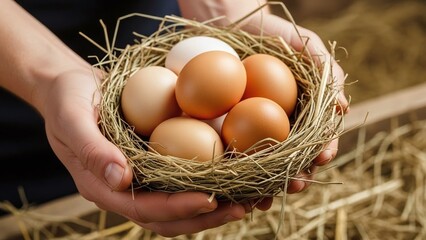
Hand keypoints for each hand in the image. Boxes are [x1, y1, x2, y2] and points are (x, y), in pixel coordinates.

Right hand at [39, 69, 271, 236]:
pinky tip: (237, 172)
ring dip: (216, 203)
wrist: (70, 86)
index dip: (178, 208)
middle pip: (170, 215)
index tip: (210, 199)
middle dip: (207, 215)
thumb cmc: (67, 98)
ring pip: (182, 202)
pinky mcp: (155, 161)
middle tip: (244, 206)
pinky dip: (211, 179)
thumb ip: (92, 149)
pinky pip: (184, 176)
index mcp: (104, 187)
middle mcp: (127, 188)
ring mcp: (142, 177)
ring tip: (252, 197)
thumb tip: (121, 179)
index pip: (144, 208)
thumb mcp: (72, 117)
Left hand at [179, 0, 348, 193]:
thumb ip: (327, 71)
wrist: (232, 25)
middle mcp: (283, 123)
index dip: (324, 149)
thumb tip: (344, 108)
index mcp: (304, 110)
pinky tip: (233, 185)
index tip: (322, 158)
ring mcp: (255, 127)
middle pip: (293, 156)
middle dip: (296, 175)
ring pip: (264, 162)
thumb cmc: (272, 32)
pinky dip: (235, 170)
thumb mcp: (304, 44)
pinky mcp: (230, 127)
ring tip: (263, 197)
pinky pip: (234, 151)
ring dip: (266, 183)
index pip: (320, 136)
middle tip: (294, 185)